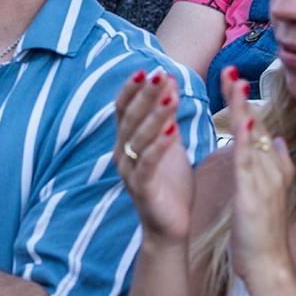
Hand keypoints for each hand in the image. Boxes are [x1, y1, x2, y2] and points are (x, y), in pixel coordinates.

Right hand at [113, 69, 192, 243]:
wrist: (170, 227)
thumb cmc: (170, 186)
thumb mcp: (169, 146)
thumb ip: (165, 120)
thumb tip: (168, 86)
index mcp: (126, 142)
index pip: (124, 110)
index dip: (132, 89)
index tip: (147, 69)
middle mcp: (122, 154)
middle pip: (131, 119)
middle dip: (146, 95)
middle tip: (161, 75)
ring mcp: (129, 171)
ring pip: (139, 138)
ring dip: (155, 116)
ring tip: (170, 97)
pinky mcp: (142, 188)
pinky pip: (148, 163)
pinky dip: (159, 147)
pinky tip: (174, 131)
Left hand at [223, 66, 295, 281]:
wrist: (267, 263)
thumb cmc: (261, 229)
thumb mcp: (267, 191)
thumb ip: (273, 165)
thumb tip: (279, 141)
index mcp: (272, 168)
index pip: (258, 128)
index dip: (245, 103)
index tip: (233, 80)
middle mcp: (272, 168)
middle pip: (257, 124)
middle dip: (243, 97)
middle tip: (230, 69)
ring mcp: (265, 178)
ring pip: (254, 135)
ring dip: (243, 107)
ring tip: (232, 81)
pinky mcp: (254, 192)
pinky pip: (249, 160)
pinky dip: (246, 138)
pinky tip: (243, 119)